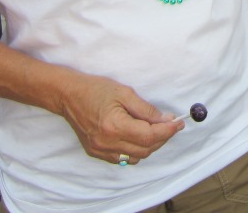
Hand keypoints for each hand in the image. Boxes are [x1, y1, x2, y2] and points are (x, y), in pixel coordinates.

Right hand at [58, 73, 182, 165]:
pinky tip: (138, 137)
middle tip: (171, 124)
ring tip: (156, 130)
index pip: (149, 136)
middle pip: (145, 149)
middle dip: (162, 137)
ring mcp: (100, 150)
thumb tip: (165, 119)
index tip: (179, 123)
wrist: (68, 96)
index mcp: (115, 126)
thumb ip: (146, 109)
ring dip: (150, 145)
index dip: (167, 131)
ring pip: (136, 157)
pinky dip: (135, 150)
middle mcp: (107, 142)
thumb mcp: (125, 93)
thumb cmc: (96, 89)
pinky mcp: (96, 152)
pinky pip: (123, 158)